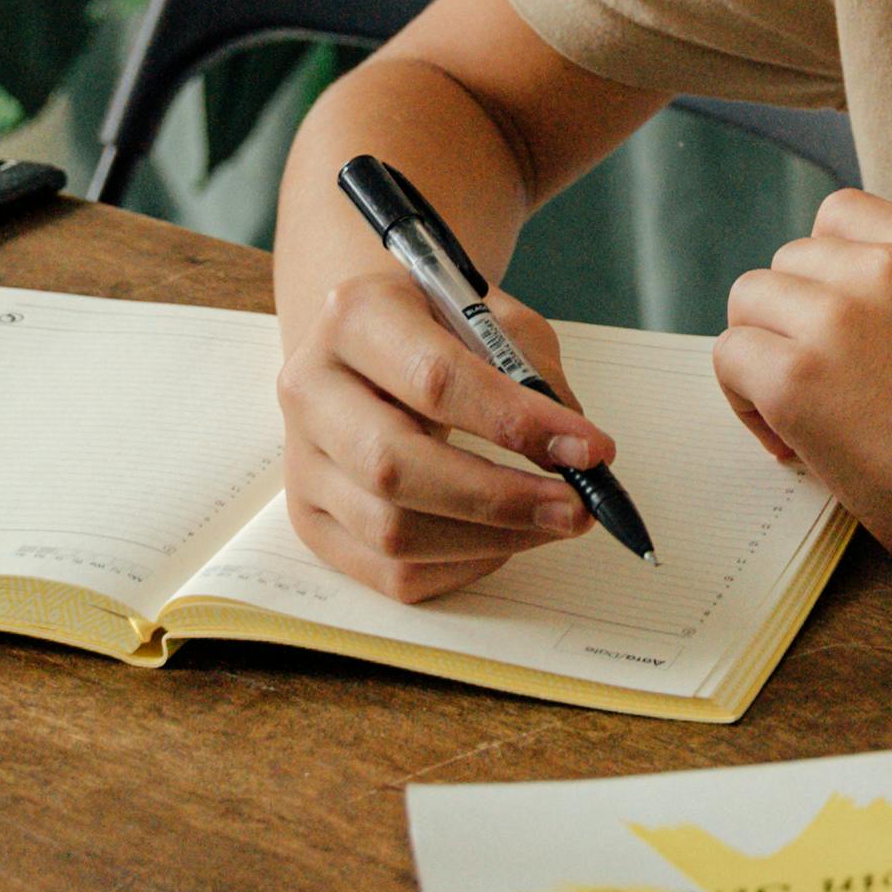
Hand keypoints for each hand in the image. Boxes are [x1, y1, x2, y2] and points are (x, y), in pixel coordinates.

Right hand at [278, 255, 618, 603]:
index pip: (435, 380)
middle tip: (575, 506)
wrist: (371, 346)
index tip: (589, 449)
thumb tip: (578, 454)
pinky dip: (462, 566)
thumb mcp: (492, 319)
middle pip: (395, 468)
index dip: (517, 422)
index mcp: (356, 317)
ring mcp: (302, 462)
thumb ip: (531, 375)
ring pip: (392, 532)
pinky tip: (500, 539)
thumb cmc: (437, 330)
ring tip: (550, 521)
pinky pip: (392, 573)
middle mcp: (311, 389)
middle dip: (501, 498)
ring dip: (491, 540)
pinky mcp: (312, 519)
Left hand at [717, 193, 891, 605]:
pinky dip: (746, 402)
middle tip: (824, 385)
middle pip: (789, 260)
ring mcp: (837, 316)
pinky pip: (731, 358)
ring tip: (800, 413)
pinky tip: (792, 443)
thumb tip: (832, 315)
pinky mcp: (796, 377)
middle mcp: (885, 265)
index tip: (844, 328)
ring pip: (749, 300)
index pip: (840, 216)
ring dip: (763, 351)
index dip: (829, 273)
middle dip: (794, 319)